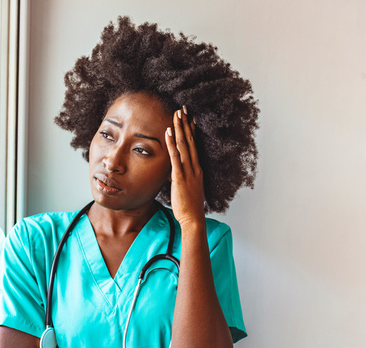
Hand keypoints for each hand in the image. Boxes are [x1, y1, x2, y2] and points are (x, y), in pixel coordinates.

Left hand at [165, 106, 205, 228]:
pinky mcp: (180, 177)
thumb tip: (173, 173)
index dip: (192, 131)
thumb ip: (181, 179)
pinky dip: (172, 143)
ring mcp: (188, 171)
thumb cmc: (189, 208)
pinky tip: (168, 132)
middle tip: (183, 109)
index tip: (190, 119)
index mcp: (197, 170)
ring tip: (177, 114)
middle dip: (186, 124)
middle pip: (190, 141)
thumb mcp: (187, 189)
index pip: (194, 146)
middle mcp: (195, 167)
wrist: (193, 219)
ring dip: (180, 128)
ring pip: (184, 145)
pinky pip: (175, 157)